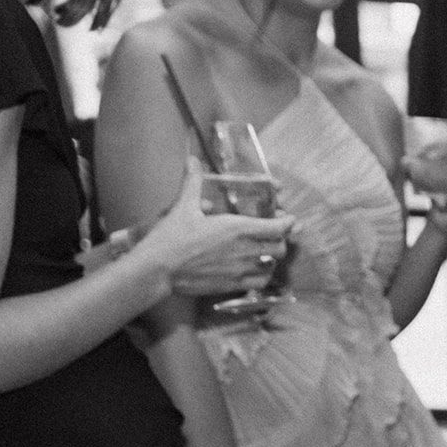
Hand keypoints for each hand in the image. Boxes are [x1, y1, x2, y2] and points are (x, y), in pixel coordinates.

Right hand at [137, 160, 292, 294]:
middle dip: (282, 240)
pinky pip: (259, 283)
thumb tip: (192, 160)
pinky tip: (256, 271)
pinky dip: (262, 276)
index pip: (278, 227)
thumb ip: (193, 182)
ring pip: (272, 266)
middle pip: (280, 248)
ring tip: (266, 252)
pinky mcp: (232, 286)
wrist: (158, 269)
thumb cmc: (171, 237)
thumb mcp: (183, 206)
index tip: (288, 219)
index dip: (287, 223)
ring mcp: (240, 270)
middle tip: (275, 235)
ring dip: (272, 258)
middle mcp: (244, 250)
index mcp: (237, 228)